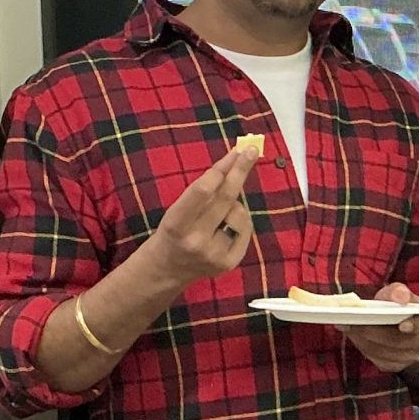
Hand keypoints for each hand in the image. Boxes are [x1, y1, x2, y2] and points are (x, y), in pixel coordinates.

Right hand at [138, 145, 258, 293]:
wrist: (167, 269)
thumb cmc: (174, 230)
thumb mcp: (177, 208)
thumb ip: (203, 188)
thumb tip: (232, 158)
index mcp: (176, 224)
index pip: (201, 191)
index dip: (220, 170)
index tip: (235, 152)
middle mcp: (195, 240)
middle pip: (225, 198)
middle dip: (239, 171)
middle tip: (251, 150)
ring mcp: (214, 254)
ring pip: (239, 212)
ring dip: (234, 203)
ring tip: (219, 213)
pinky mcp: (229, 262)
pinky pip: (246, 228)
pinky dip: (240, 220)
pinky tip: (227, 226)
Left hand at [341, 280, 418, 382]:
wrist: (398, 325)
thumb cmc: (396, 307)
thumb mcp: (396, 294)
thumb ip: (398, 291)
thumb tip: (400, 297)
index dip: (414, 326)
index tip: (402, 326)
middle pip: (398, 341)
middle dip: (374, 332)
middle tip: (354, 322)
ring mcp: (409, 356)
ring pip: (385, 352)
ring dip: (364, 340)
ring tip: (349, 328)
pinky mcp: (396, 365)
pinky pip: (379, 360)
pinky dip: (365, 348)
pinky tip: (356, 337)